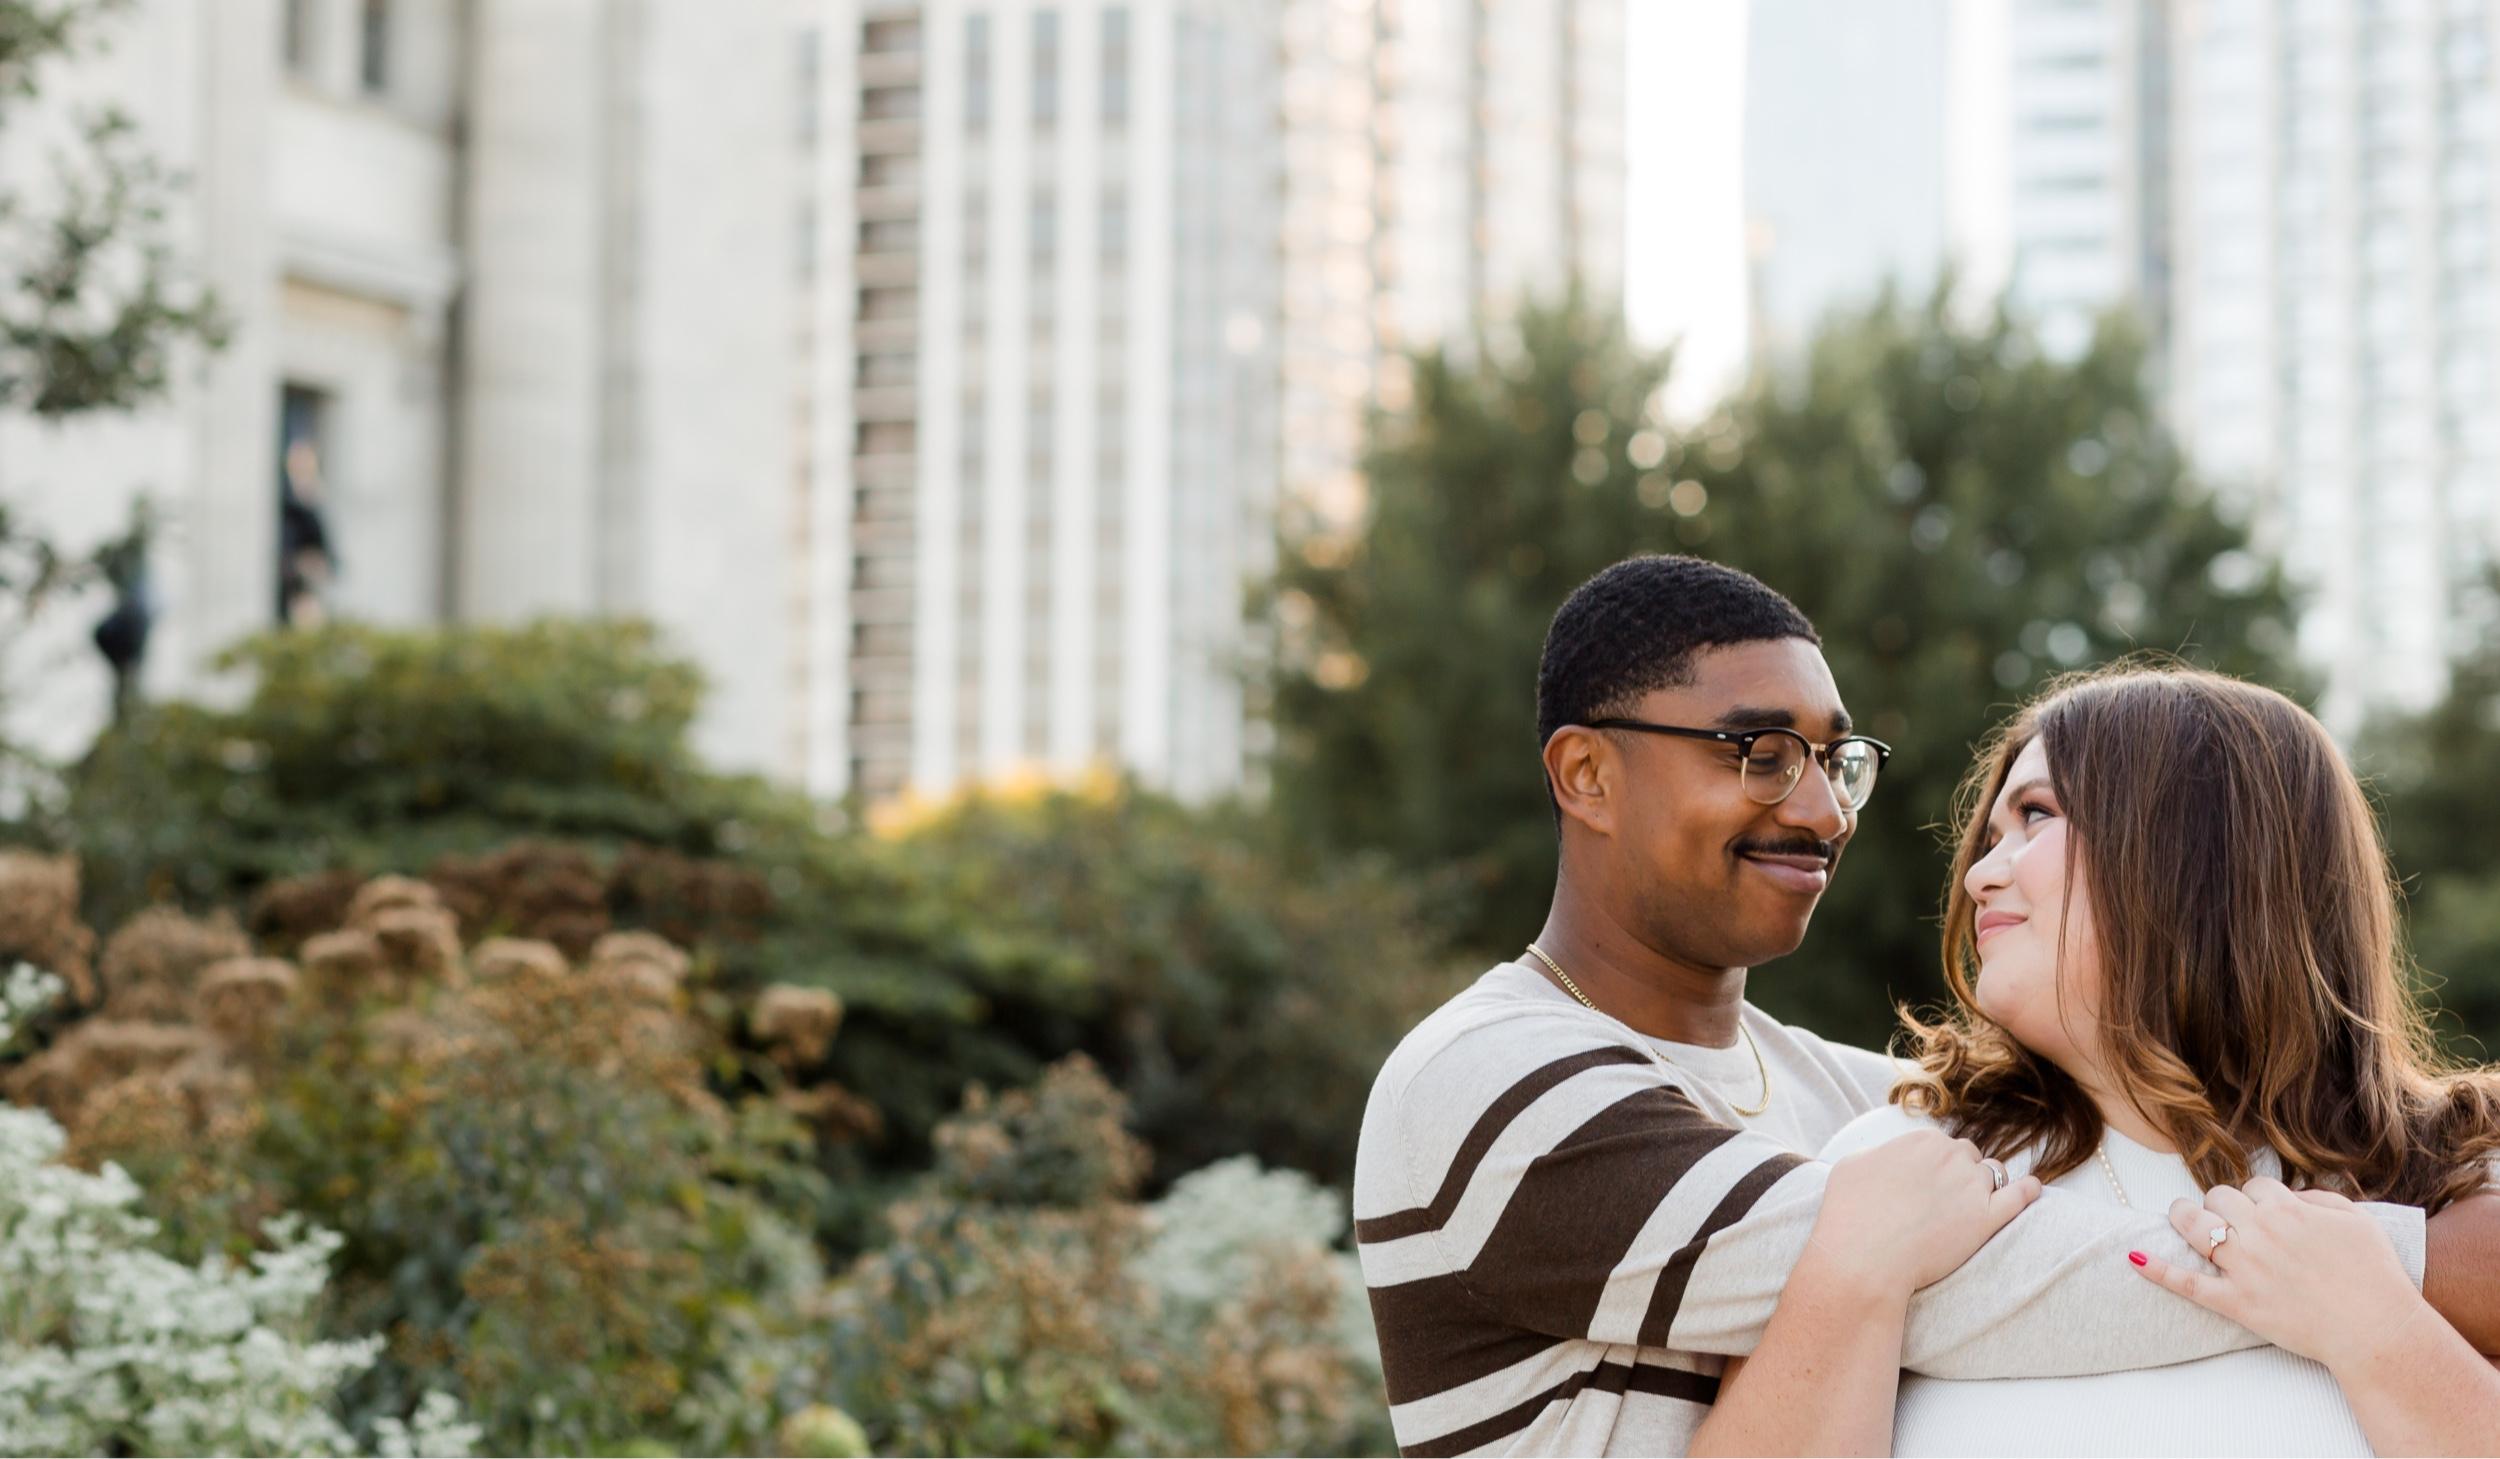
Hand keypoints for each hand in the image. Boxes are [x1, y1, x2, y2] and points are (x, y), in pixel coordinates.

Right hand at [1814, 1129, 2042, 1292]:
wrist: (1864, 1258)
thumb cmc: (1849, 1215)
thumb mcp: (1851, 1166)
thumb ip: (1878, 1155)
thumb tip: (1889, 1158)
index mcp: (1921, 1140)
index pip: (1941, 1145)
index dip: (1935, 1166)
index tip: (1927, 1185)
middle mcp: (1951, 1156)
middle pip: (1968, 1157)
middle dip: (1960, 1174)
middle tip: (1945, 1201)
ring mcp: (1973, 1186)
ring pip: (1993, 1174)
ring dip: (1986, 1185)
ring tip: (1976, 1204)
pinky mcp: (1987, 1218)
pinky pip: (2020, 1196)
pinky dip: (2029, 1191)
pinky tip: (2033, 1190)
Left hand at [2132, 1178, 2426, 1369]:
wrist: (2377, 1329)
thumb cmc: (2375, 1276)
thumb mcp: (2358, 1221)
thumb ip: (2321, 1200)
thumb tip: (2293, 1195)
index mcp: (2287, 1211)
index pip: (2255, 1185)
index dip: (2258, 1196)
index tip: (2263, 1208)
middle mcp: (2259, 1232)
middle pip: (2219, 1198)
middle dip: (2221, 1203)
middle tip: (2227, 1217)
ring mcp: (2243, 1268)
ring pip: (2196, 1228)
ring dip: (2183, 1217)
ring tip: (2179, 1215)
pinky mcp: (2236, 1302)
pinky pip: (2188, 1283)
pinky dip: (2158, 1270)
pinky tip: (2134, 1257)